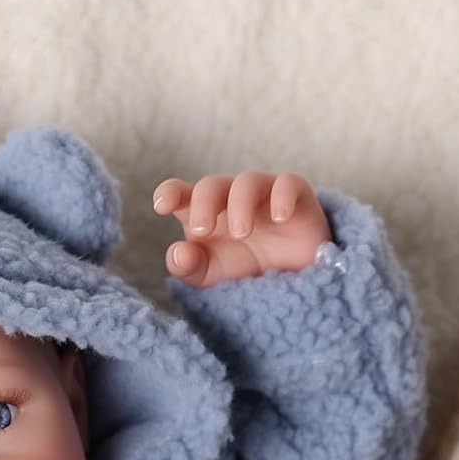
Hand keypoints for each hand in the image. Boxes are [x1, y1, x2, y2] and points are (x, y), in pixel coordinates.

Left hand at [154, 171, 329, 287]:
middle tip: (202, 229)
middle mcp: (231, 196)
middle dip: (204, 202)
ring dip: (240, 204)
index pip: (181, 192)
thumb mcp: (212, 275)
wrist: (294, 277)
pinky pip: (288, 184)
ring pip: (248, 182)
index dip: (171, 192)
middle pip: (212, 185)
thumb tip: (178, 254)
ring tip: (241, 232)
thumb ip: (190, 267)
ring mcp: (264, 193)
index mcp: (205, 211)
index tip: (162, 205)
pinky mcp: (296, 196)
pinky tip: (279, 218)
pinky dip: (282, 197)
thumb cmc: (246, 268)